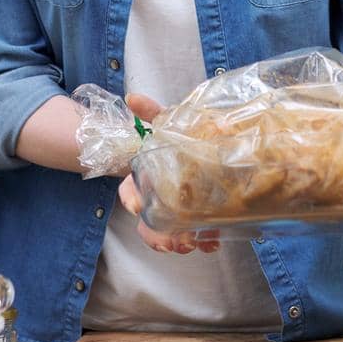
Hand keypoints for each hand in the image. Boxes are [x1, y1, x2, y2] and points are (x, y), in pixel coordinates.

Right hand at [119, 92, 219, 254]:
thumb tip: (133, 98)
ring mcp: (177, 211)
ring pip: (168, 235)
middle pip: (148, 223)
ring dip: (179, 242)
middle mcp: (159, 197)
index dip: (131, 201)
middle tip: (174, 241)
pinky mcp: (198, 218)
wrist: (214, 149)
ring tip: (195, 243)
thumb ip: (154, 112)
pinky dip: (203, 241)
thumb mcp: (170, 122)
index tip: (138, 207)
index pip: (128, 192)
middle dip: (157, 236)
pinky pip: (195, 236)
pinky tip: (213, 242)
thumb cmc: (181, 136)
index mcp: (148, 176)